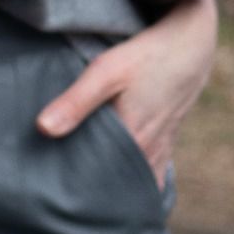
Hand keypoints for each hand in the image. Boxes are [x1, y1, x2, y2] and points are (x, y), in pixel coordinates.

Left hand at [35, 0, 218, 182]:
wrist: (191, 43)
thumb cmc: (147, 54)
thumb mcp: (106, 71)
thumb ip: (75, 102)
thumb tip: (42, 129)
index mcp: (133, 143)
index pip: (97, 182)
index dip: (74, 188)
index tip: (53, 188)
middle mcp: (149, 154)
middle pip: (114, 185)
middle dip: (92, 190)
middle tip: (62, 191)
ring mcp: (160, 150)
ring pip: (133, 181)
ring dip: (113, 185)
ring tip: (86, 187)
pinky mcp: (166, 142)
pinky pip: (149, 173)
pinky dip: (133, 178)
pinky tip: (116, 176)